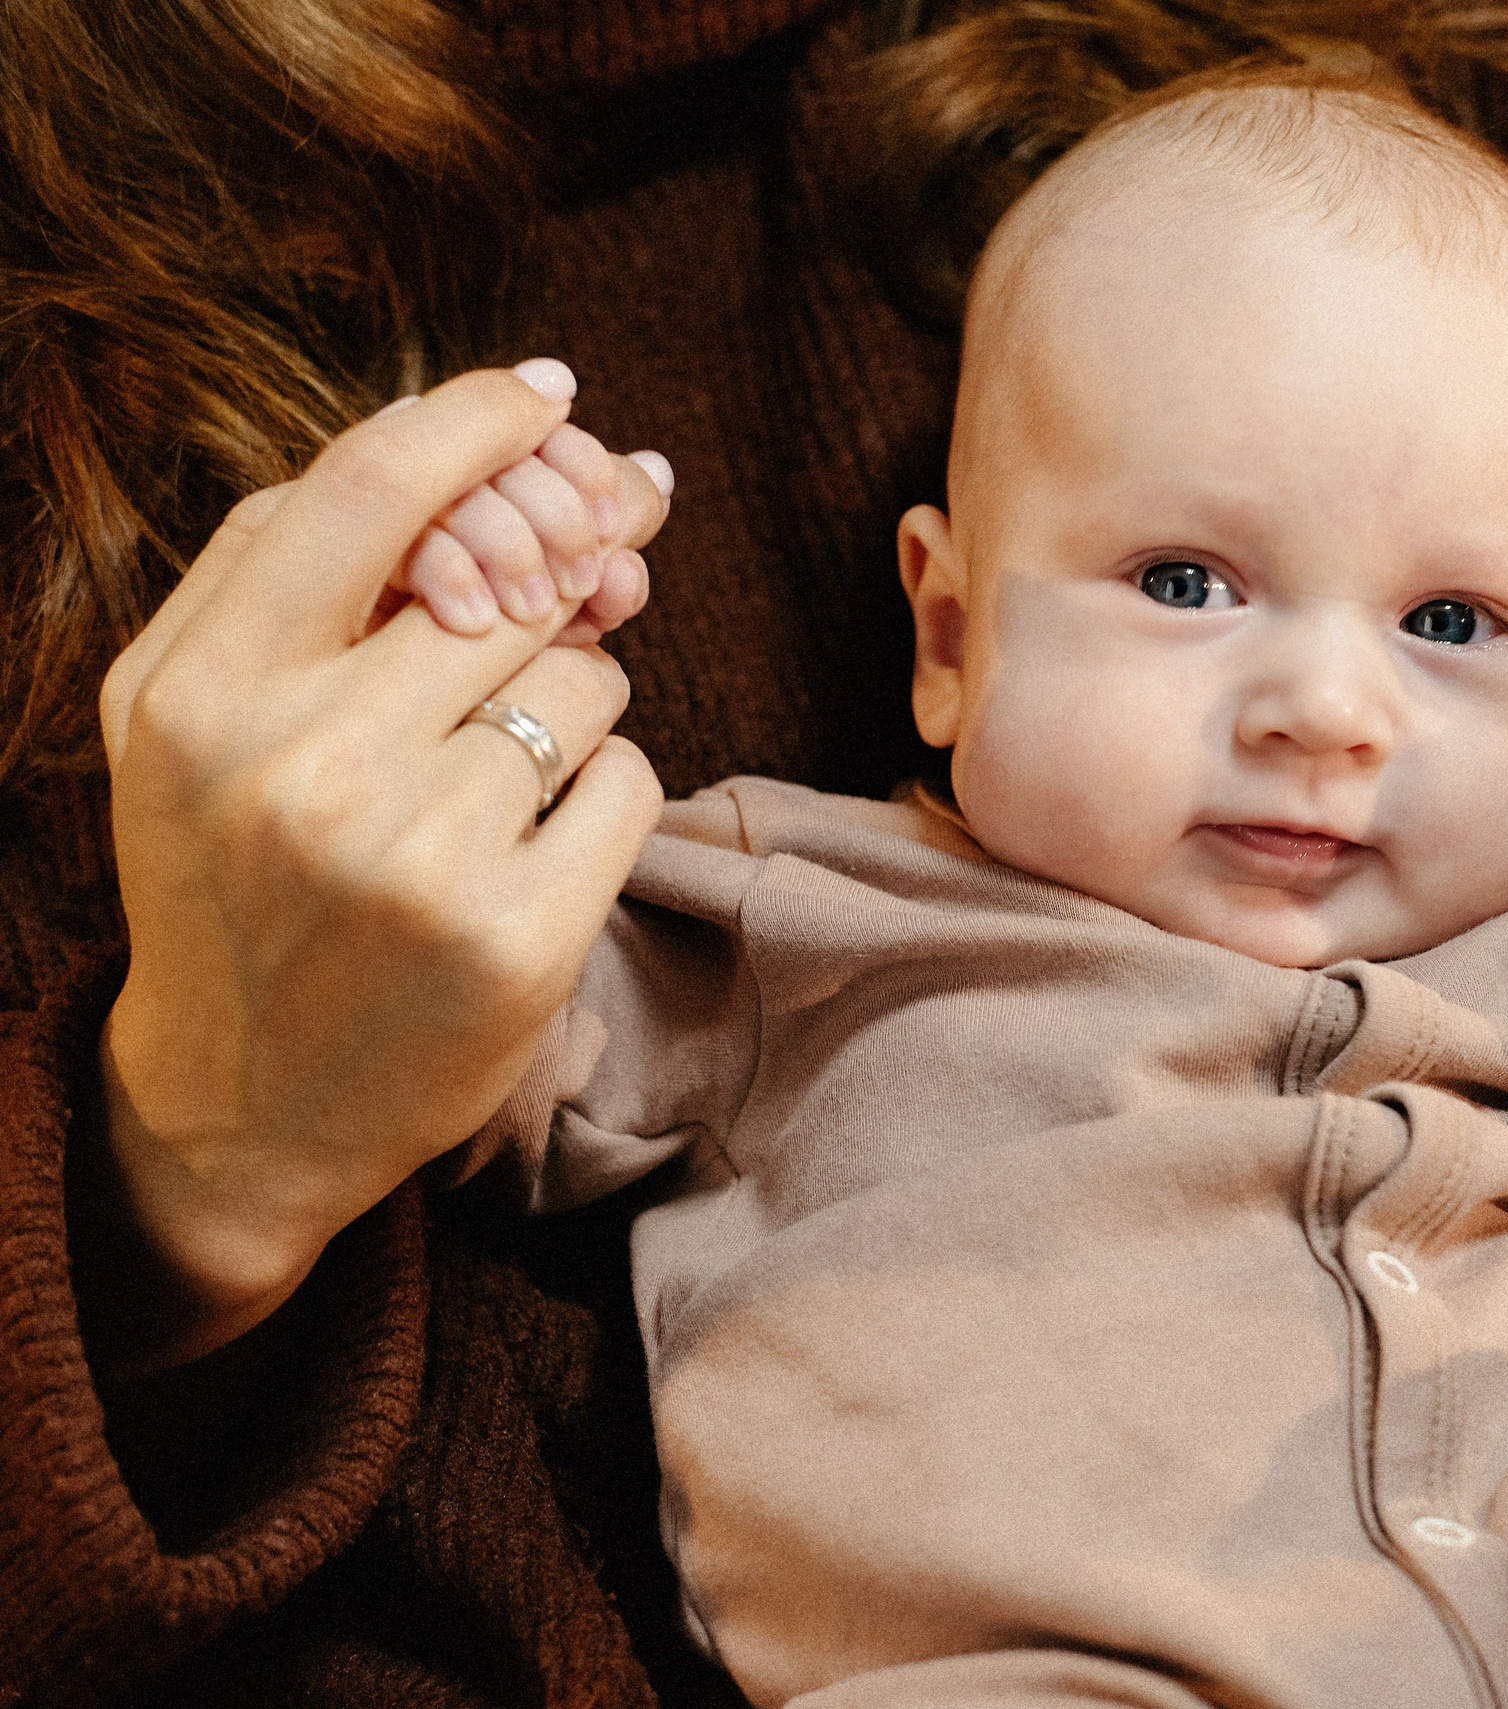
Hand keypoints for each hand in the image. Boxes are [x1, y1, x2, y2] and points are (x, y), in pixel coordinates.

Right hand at [95, 364, 670, 1368]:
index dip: (475, 420)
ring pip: (588, 679)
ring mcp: (418, 859)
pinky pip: (631, 780)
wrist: (244, 1106)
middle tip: (539, 625)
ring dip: (571, 703)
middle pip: (510, 583)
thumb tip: (492, 446)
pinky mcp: (521, 937)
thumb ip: (298, 572)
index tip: (551, 396)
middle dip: (546, 594)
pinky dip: (602, 792)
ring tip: (483, 782)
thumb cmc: (233, 876)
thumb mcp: (194, 717)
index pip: (365, 492)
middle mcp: (303, 768)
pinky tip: (529, 845)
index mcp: (201, 694)